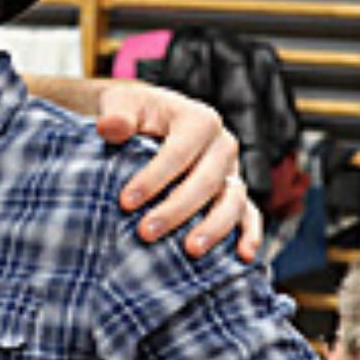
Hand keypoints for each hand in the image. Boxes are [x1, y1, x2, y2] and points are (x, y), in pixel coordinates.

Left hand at [95, 82, 261, 261]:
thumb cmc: (132, 112)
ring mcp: (231, 170)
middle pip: (207, 180)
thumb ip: (116, 116)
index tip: (125, 202)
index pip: (179, 152)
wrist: (148, 118)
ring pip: (232, 201)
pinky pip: (248, 214)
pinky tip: (243, 257)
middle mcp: (222, 144)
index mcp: (199, 119)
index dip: (154, 178)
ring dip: (214, 227)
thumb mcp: (119, 103)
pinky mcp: (232, 192)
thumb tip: (109, 127)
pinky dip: (250, 234)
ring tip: (190, 251)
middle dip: (177, 209)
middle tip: (145, 233)